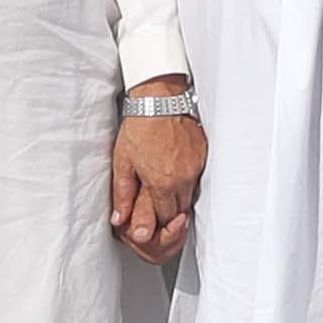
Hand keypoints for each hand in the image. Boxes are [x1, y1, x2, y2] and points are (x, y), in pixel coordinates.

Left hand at [109, 107, 203, 266]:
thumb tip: (119, 218)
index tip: (154, 220)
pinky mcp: (203, 155)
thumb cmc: (140, 128)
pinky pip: (198, 176)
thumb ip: (123, 194)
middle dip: (170, 212)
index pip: (166, 218)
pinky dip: (188, 179)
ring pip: (191, 194)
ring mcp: (196, 167)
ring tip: (166, 186)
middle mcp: (183, 179)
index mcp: (162, 184)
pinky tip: (177, 171)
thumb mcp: (123, 163)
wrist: (159, 99)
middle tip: (159, 205)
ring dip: (180, 196)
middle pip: (180, 209)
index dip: (160, 223)